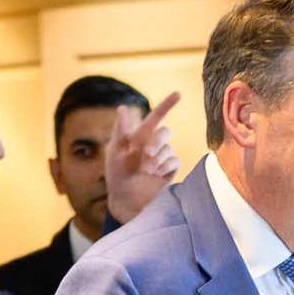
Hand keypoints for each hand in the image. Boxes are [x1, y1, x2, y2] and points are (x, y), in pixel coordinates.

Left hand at [104, 92, 182, 225]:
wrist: (127, 200)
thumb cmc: (117, 175)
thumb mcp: (114, 152)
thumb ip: (121, 130)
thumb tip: (122, 107)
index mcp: (139, 136)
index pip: (155, 117)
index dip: (167, 105)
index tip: (179, 94)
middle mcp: (153, 144)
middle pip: (165, 132)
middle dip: (156, 143)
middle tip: (145, 156)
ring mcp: (162, 157)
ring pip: (168, 149)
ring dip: (157, 160)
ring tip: (145, 172)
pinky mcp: (170, 169)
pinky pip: (174, 161)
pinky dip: (164, 168)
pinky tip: (155, 176)